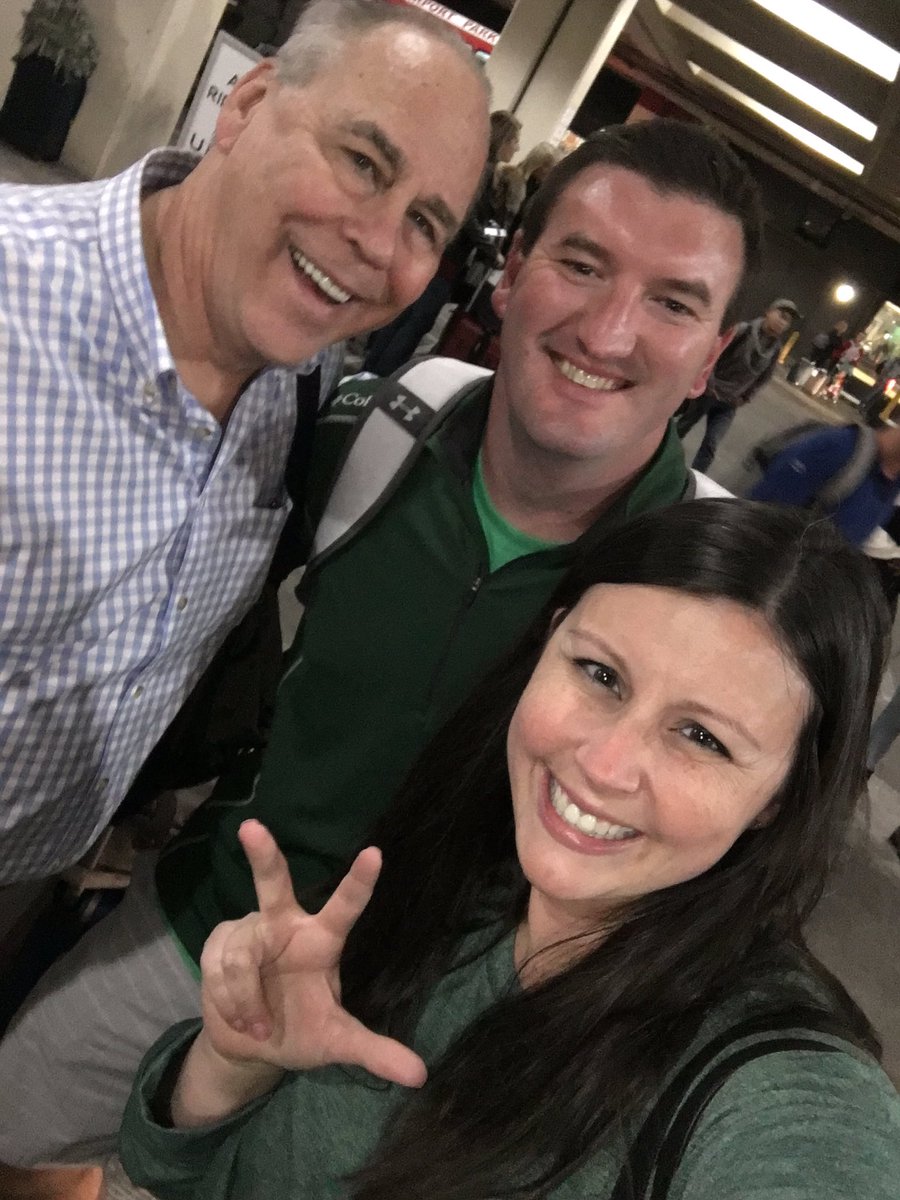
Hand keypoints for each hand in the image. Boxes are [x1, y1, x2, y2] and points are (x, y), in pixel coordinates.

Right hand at [199, 820, 425, 1088]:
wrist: (248, 1046)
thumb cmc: (300, 1030)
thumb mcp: (337, 1042)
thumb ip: (375, 1052)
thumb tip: (419, 1076)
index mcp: (322, 940)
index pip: (345, 906)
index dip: (359, 882)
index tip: (376, 853)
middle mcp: (285, 924)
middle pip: (273, 882)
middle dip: (262, 854)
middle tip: (252, 827)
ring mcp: (250, 930)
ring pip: (243, 955)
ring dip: (247, 999)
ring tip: (258, 1025)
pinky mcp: (218, 944)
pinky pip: (218, 969)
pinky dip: (230, 1001)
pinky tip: (238, 1015)